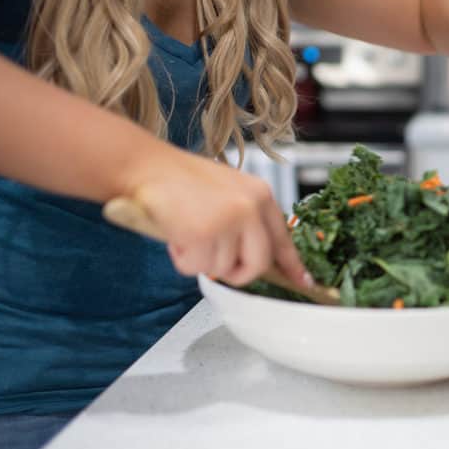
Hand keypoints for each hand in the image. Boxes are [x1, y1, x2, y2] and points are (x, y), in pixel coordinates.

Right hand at [120, 150, 309, 286]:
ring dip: (199, 259)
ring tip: (186, 232)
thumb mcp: (227, 192)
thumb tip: (254, 255)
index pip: (284, 238)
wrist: (145, 166)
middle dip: (236, 272)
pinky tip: (175, 235)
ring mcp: (230, 220)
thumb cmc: (179, 180)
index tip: (303, 282)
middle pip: (258, 264)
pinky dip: (181, 259)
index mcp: (260, 195)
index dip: (292, 265)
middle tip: (213, 259)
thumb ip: (246, 220)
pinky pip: (196, 268)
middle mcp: (251, 207)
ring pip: (223, 269)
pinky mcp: (205, 233)